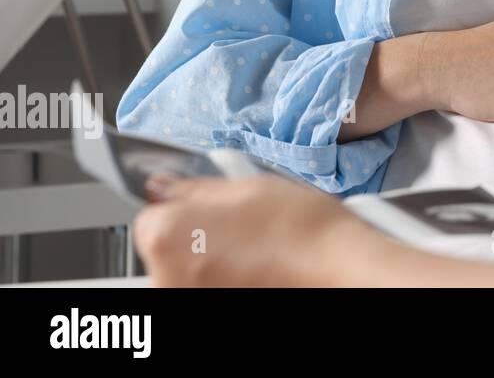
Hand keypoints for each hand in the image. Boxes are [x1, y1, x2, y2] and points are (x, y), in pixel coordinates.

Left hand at [133, 174, 392, 286]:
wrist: (339, 269)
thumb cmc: (302, 231)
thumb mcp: (246, 184)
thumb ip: (193, 185)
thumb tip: (166, 185)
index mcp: (165, 236)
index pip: (150, 213)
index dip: (182, 203)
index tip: (208, 203)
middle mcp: (165, 277)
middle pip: (166, 246)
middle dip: (194, 232)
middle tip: (239, 222)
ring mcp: (186, 299)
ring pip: (187, 270)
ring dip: (209, 258)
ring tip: (255, 246)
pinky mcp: (207, 313)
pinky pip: (205, 288)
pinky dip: (223, 280)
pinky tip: (256, 268)